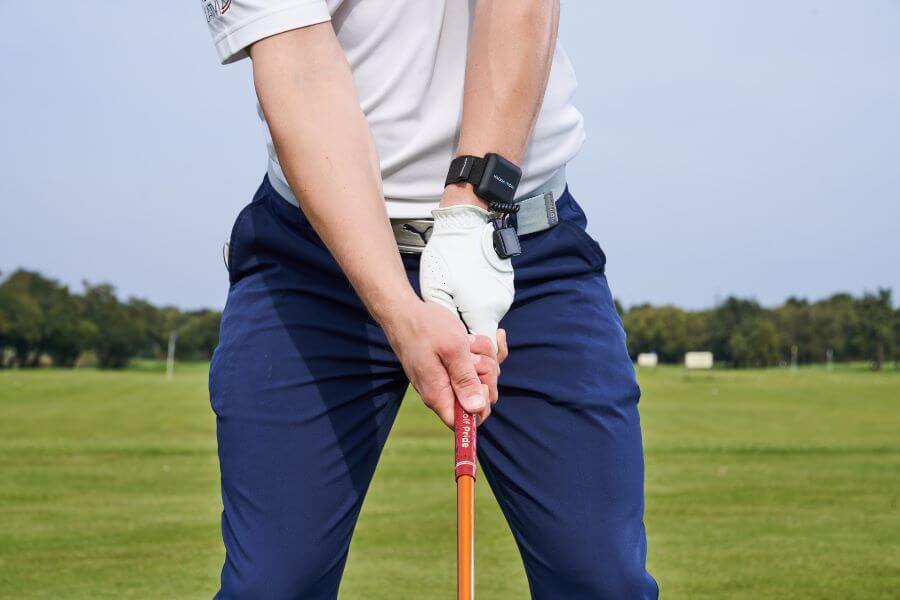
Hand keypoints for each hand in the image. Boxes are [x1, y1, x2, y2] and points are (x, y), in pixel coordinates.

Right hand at [383, 300, 493, 427]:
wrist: (405, 311)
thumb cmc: (426, 327)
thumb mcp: (452, 349)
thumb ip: (465, 380)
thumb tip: (476, 410)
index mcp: (438, 395)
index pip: (465, 423)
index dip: (481, 408)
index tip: (481, 382)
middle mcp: (443, 391)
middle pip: (479, 399)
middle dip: (487, 375)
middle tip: (473, 353)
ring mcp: (448, 379)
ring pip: (481, 379)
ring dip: (485, 358)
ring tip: (470, 340)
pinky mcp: (452, 367)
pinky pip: (478, 367)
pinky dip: (486, 351)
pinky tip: (490, 336)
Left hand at [419, 205, 514, 351]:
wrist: (466, 222)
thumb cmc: (448, 255)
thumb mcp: (437, 292)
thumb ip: (447, 323)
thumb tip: (453, 344)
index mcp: (484, 313)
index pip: (486, 350)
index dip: (473, 356)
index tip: (459, 350)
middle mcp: (500, 306)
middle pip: (487, 334)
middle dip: (470, 335)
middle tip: (450, 323)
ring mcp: (504, 293)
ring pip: (487, 316)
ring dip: (472, 315)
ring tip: (455, 299)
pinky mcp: (504, 283)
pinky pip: (490, 301)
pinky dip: (478, 301)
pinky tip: (464, 289)